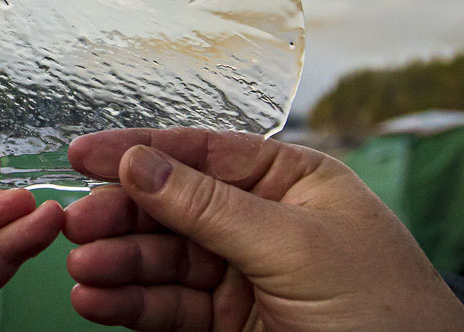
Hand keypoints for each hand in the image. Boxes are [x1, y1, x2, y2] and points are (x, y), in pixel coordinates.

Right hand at [64, 128, 463, 331]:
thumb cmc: (386, 311)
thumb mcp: (294, 245)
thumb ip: (210, 206)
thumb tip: (139, 161)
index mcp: (291, 182)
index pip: (202, 153)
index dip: (140, 150)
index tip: (82, 153)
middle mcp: (262, 223)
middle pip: (172, 207)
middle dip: (123, 216)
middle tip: (78, 226)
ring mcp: (244, 276)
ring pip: (164, 262)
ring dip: (119, 266)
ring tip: (83, 273)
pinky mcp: (230, 326)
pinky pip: (169, 309)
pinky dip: (131, 306)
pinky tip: (100, 302)